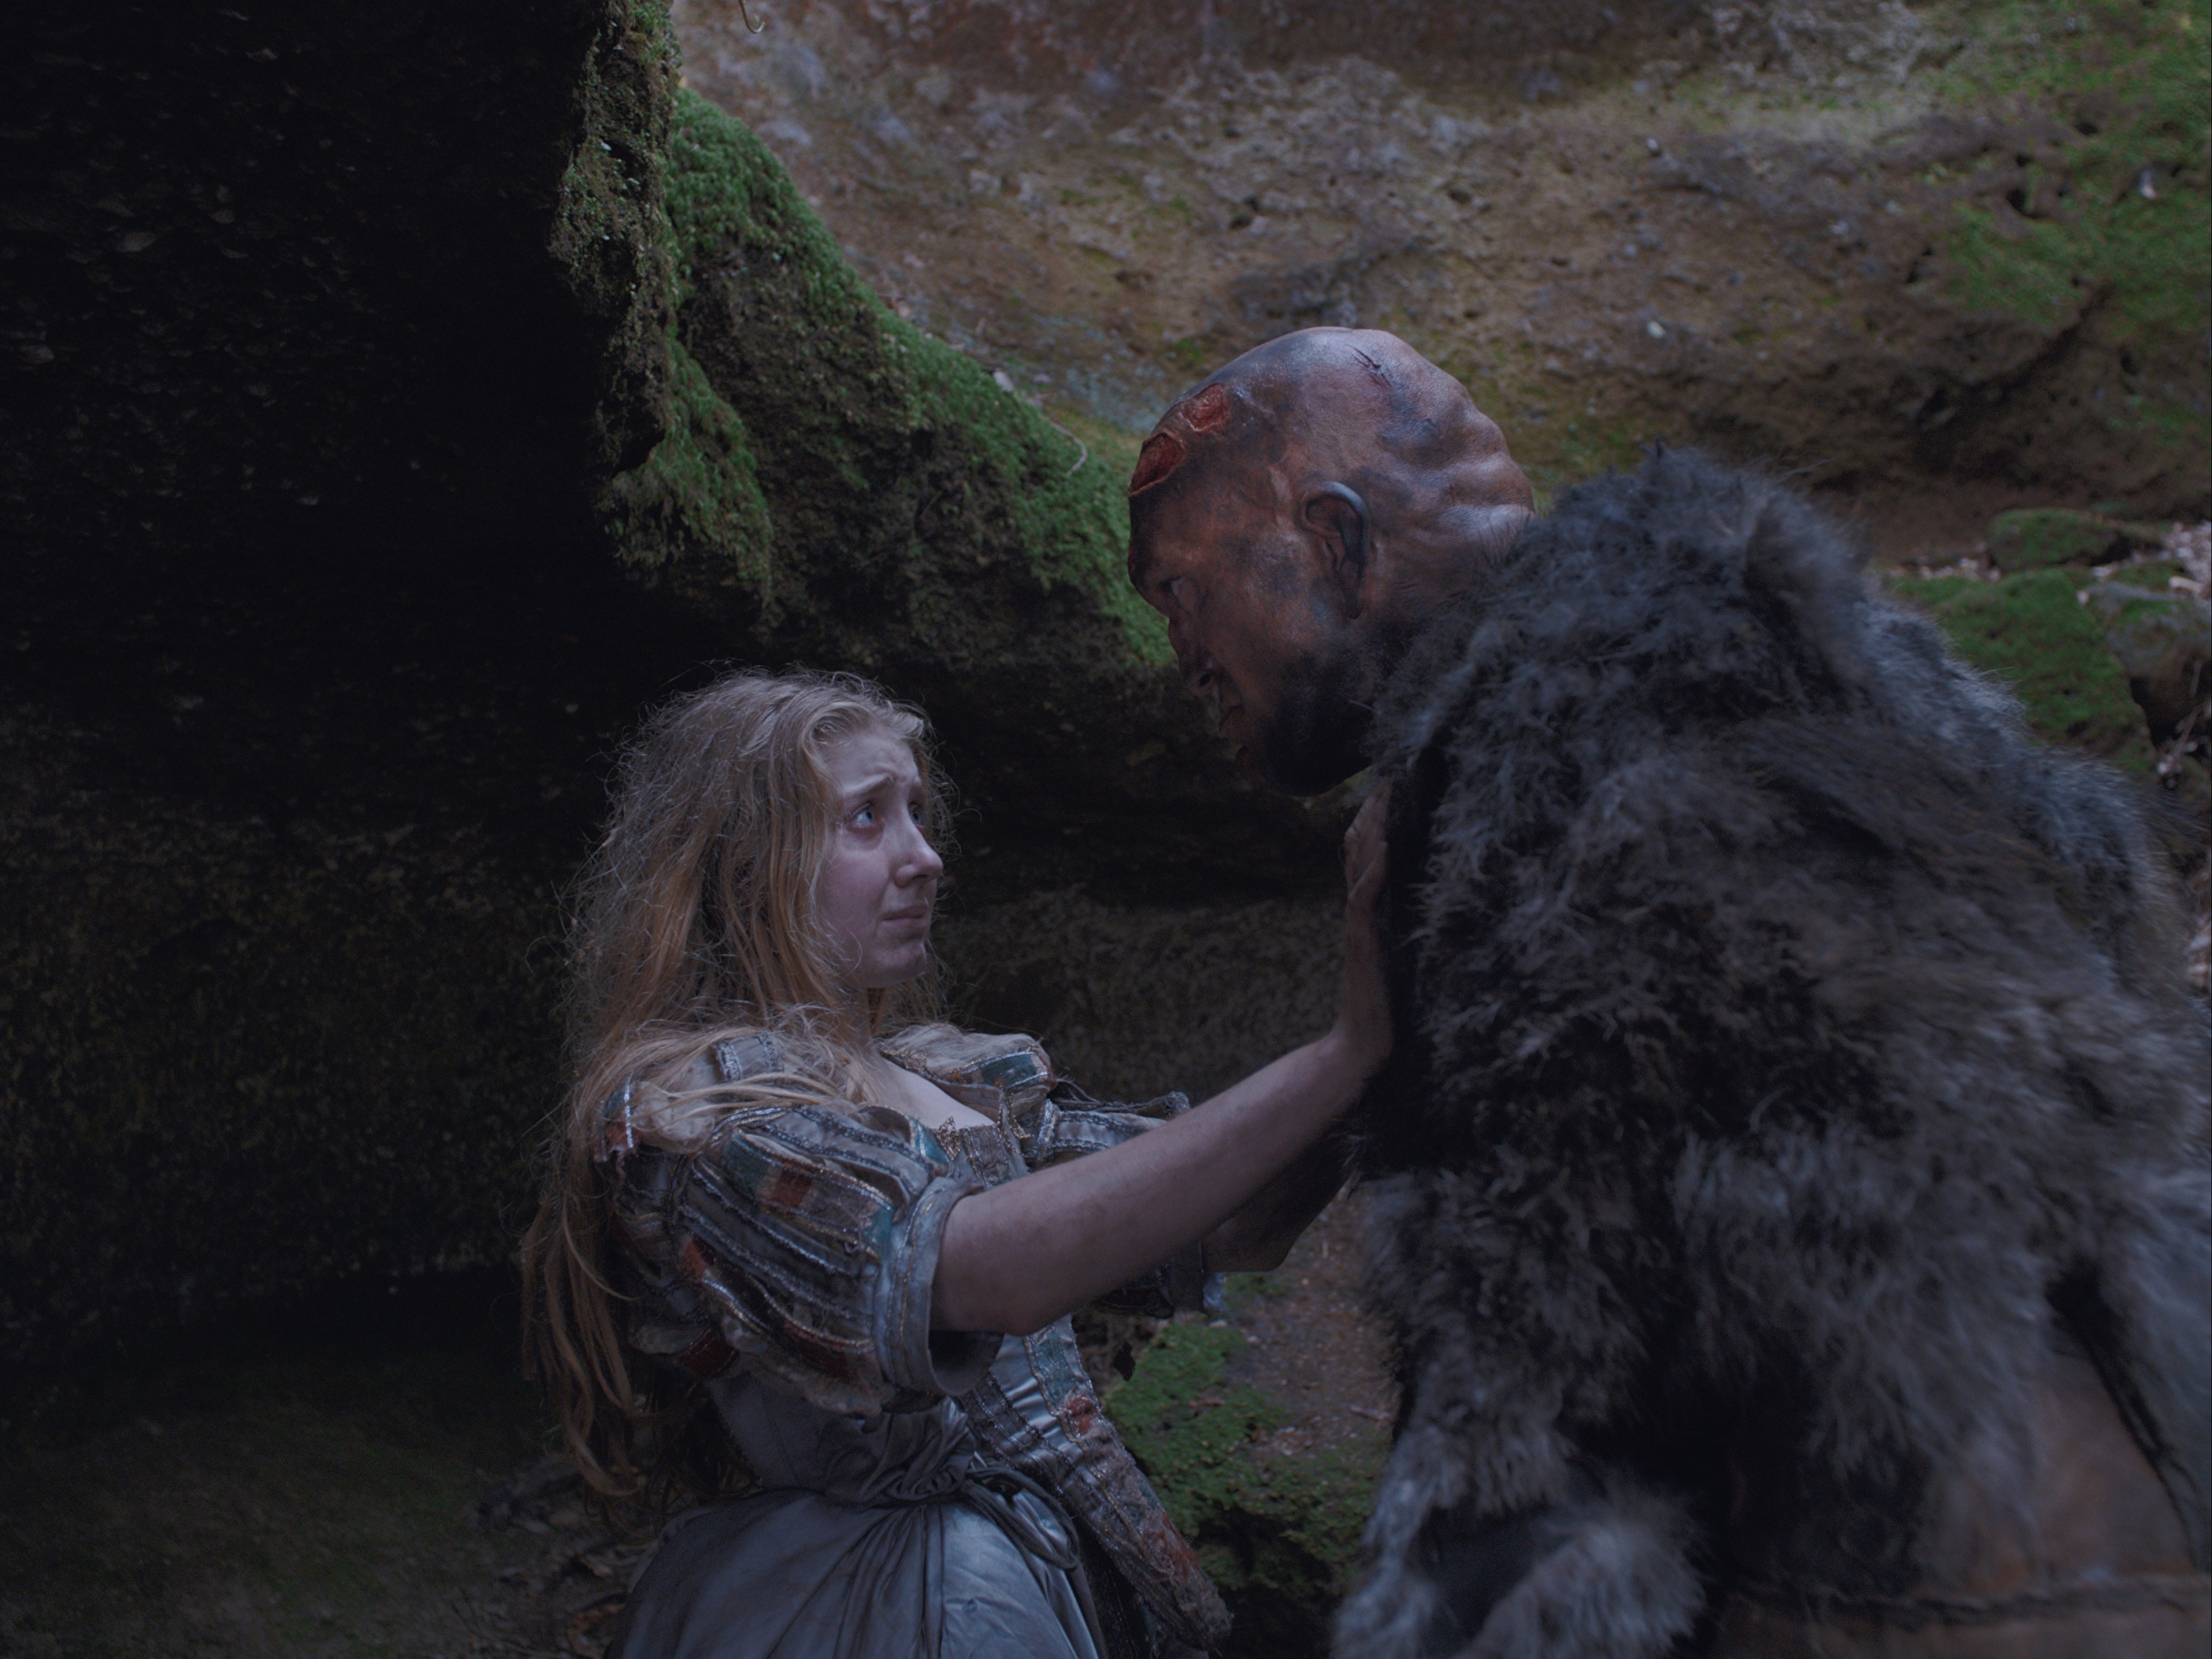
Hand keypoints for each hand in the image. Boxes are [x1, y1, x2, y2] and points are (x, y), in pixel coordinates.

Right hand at [1330, 782, 1391, 1077]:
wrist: (1367, 1043)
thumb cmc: (1390, 1004)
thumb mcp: (1405, 950)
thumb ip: (1410, 923)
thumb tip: (1438, 898)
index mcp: (1369, 909)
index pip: (1365, 851)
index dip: (1375, 817)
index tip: (1393, 785)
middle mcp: (1359, 910)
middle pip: (1358, 847)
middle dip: (1373, 810)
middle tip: (1389, 774)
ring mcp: (1358, 924)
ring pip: (1358, 864)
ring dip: (1372, 828)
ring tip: (1384, 795)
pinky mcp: (1363, 941)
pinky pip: (1363, 898)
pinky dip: (1372, 870)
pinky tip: (1382, 846)